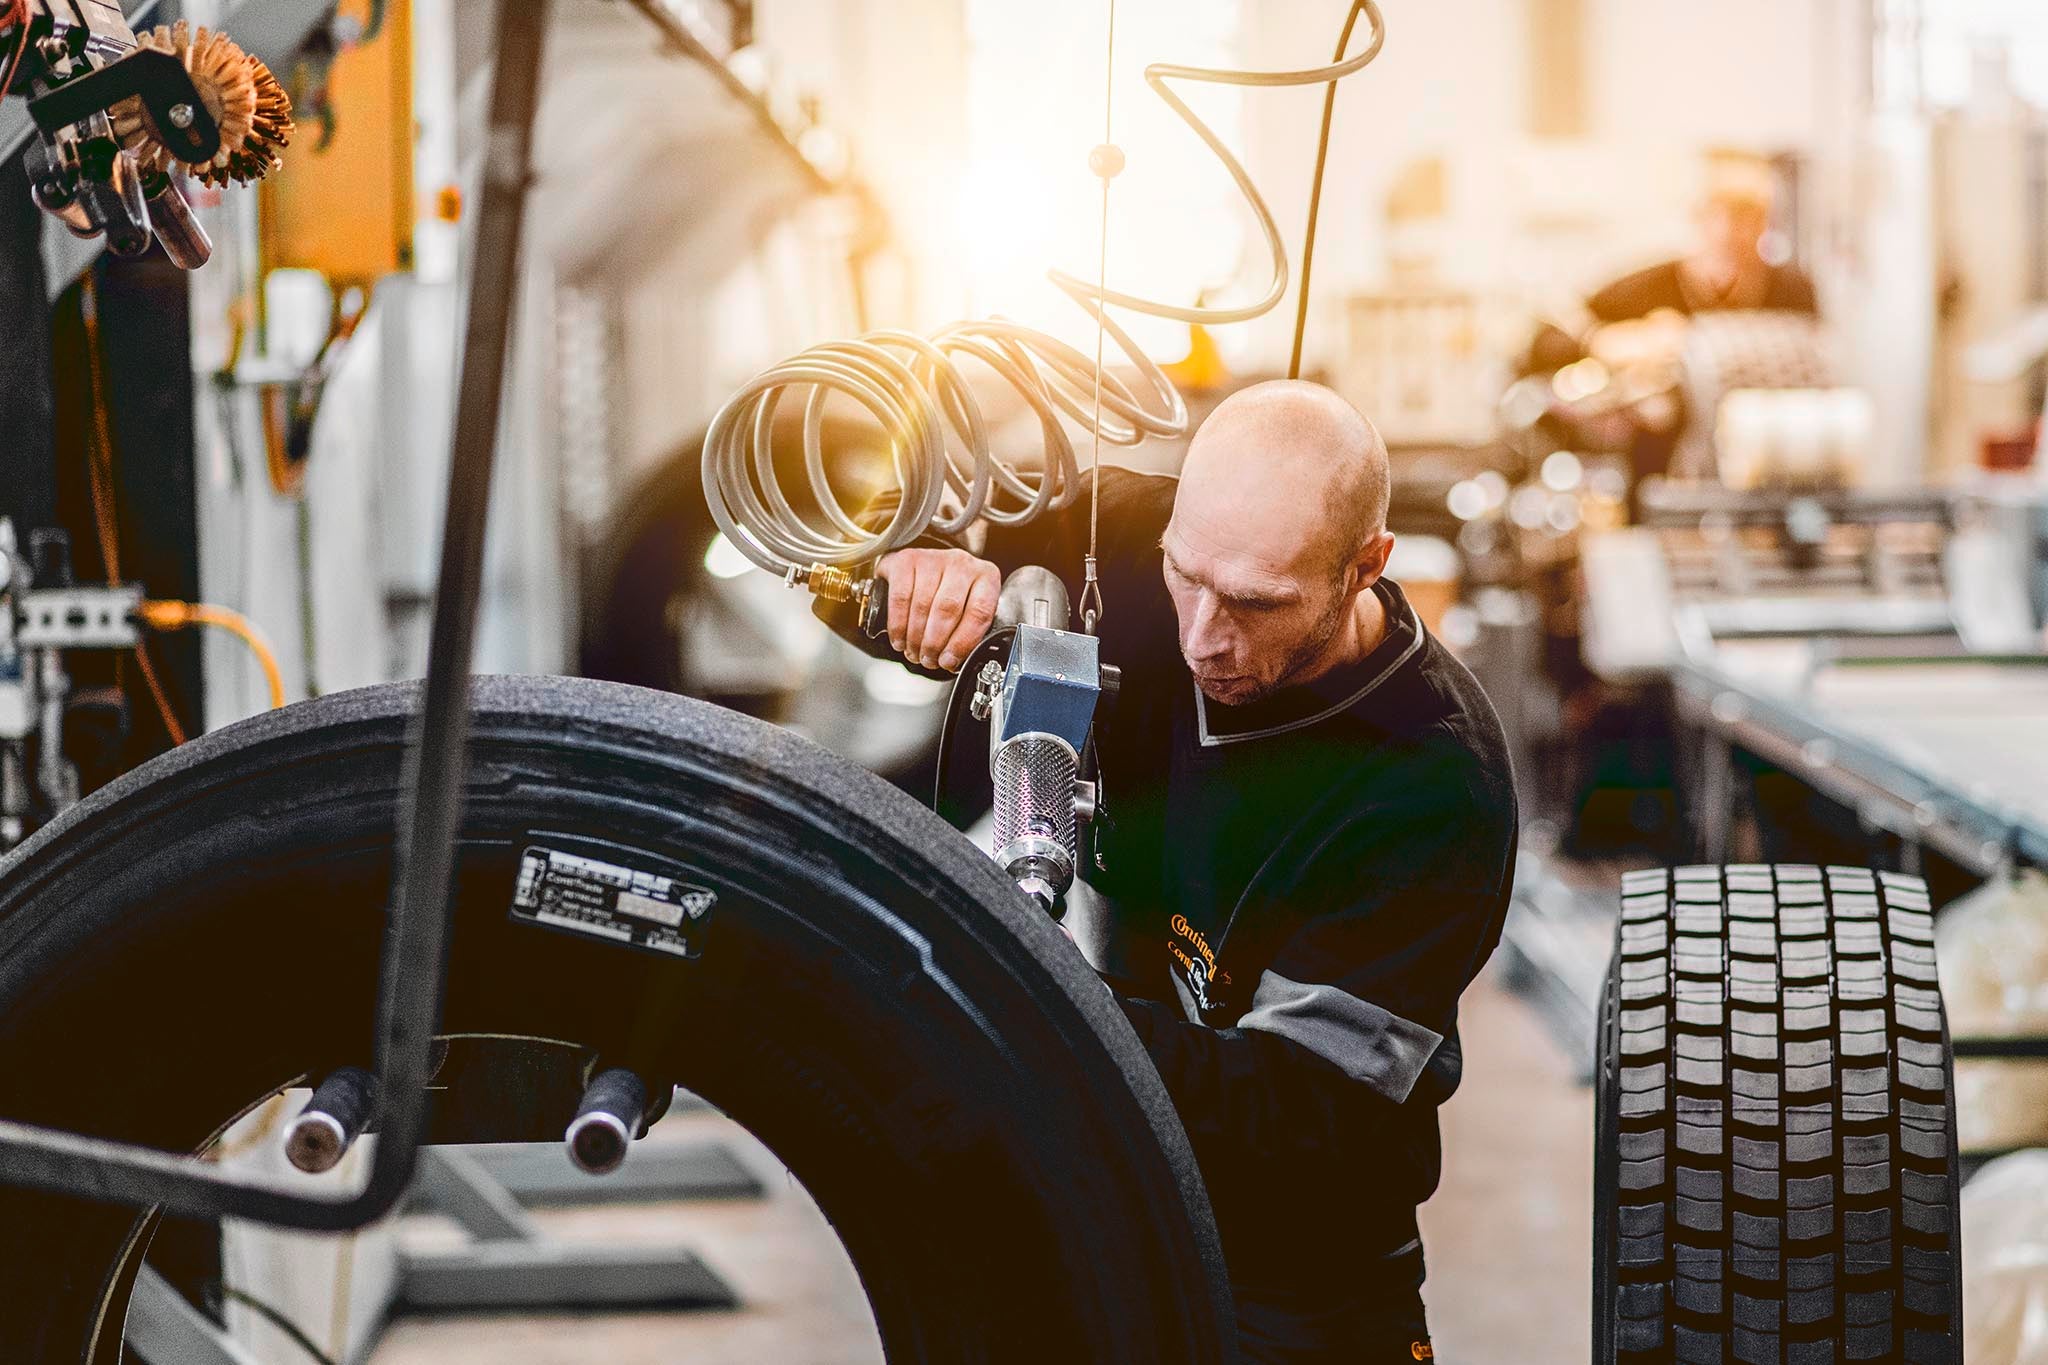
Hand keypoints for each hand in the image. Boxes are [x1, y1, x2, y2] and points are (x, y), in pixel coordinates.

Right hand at [876, 547, 1000, 671]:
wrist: (926, 566)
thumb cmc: (950, 593)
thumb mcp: (968, 608)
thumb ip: (970, 632)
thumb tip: (954, 662)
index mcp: (986, 577)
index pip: (979, 612)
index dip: (963, 642)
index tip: (949, 661)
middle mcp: (962, 563)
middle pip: (948, 609)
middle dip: (935, 643)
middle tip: (928, 660)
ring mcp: (933, 559)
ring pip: (923, 605)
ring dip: (915, 638)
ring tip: (914, 653)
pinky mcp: (907, 560)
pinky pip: (901, 598)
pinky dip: (898, 625)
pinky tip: (899, 639)